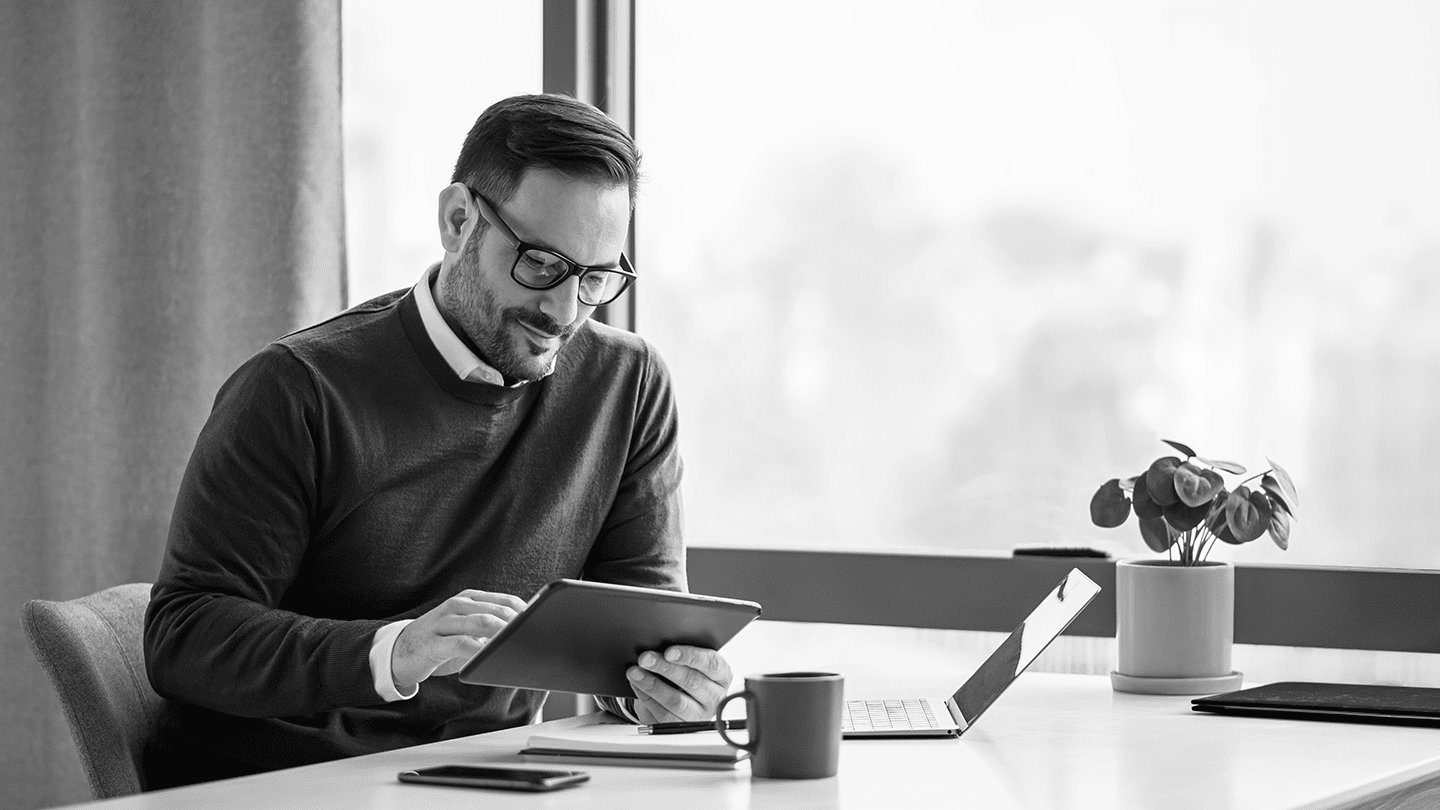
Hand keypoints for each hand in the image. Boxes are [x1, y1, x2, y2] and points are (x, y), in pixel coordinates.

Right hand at [391, 589, 527, 690]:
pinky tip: (488, 657)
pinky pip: (460, 644)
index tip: (542, 625)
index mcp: (469, 599)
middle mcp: (457, 605)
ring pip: (480, 622)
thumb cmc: (440, 641)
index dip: (526, 613)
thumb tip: (523, 637)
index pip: (506, 600)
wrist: (399, 651)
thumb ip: (489, 629)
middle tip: (535, 638)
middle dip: (518, 625)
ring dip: (502, 635)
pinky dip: (478, 650)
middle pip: (496, 611)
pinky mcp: (433, 642)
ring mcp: (444, 622)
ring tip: (518, 645)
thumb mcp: (466, 629)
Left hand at [626, 645, 733, 723]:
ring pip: (676, 701)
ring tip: (635, 672)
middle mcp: (715, 697)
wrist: (683, 700)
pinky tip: (638, 685)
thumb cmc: (688, 673)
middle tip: (645, 658)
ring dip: (652, 685)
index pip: (711, 664)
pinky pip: (663, 714)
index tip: (669, 651)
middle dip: (665, 668)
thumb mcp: (693, 662)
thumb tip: (659, 646)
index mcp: (722, 675)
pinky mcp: (682, 727)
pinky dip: (647, 698)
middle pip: (692, 681)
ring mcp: (699, 715)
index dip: (690, 656)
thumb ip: (683, 655)